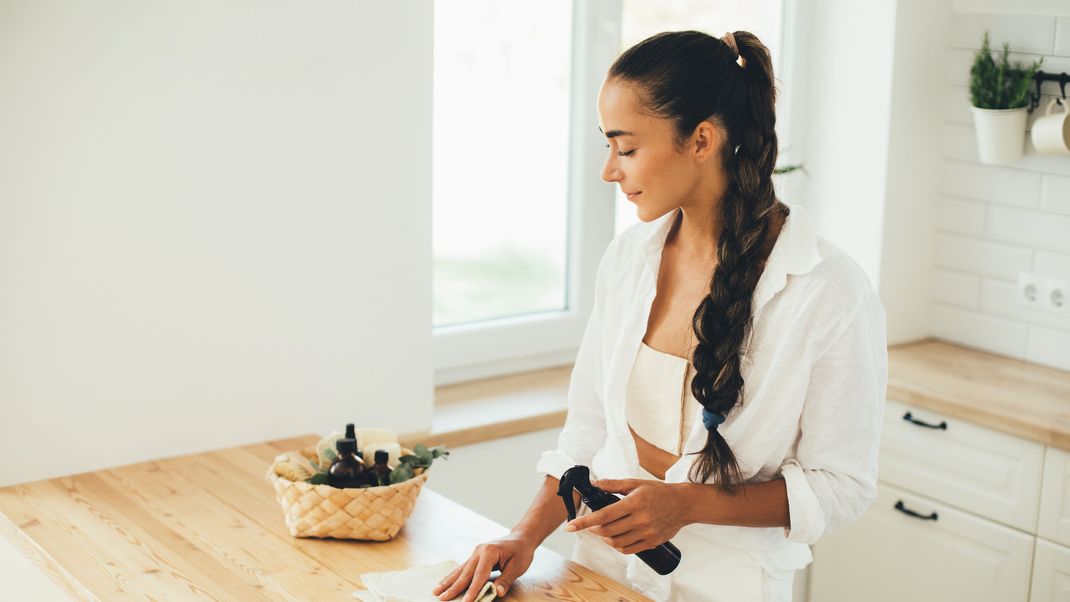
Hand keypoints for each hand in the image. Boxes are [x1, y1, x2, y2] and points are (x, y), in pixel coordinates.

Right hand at [431, 532, 535, 600]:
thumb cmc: (521, 552)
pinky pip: (463, 568)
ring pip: (460, 570)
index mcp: (489, 552)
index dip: (472, 590)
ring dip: (448, 582)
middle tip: (442, 599)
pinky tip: (444, 582)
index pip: (479, 575)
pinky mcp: (475, 556)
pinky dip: (453, 576)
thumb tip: (496, 593)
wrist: (521, 538)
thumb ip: (506, 580)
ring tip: (436, 591)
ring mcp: (476, 553)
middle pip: (465, 573)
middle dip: (453, 588)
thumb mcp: (517, 567)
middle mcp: (479, 551)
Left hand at [564, 478, 690, 554]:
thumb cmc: (659, 492)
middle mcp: (640, 520)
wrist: (683, 505)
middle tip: (590, 524)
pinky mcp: (651, 542)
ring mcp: (646, 533)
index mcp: (634, 503)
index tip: (570, 526)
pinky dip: (617, 546)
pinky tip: (616, 538)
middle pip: (607, 531)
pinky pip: (628, 549)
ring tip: (603, 530)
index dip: (584, 522)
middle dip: (593, 529)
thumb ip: (613, 485)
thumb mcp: (635, 483)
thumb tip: (593, 483)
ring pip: (616, 542)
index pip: (603, 515)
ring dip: (604, 538)